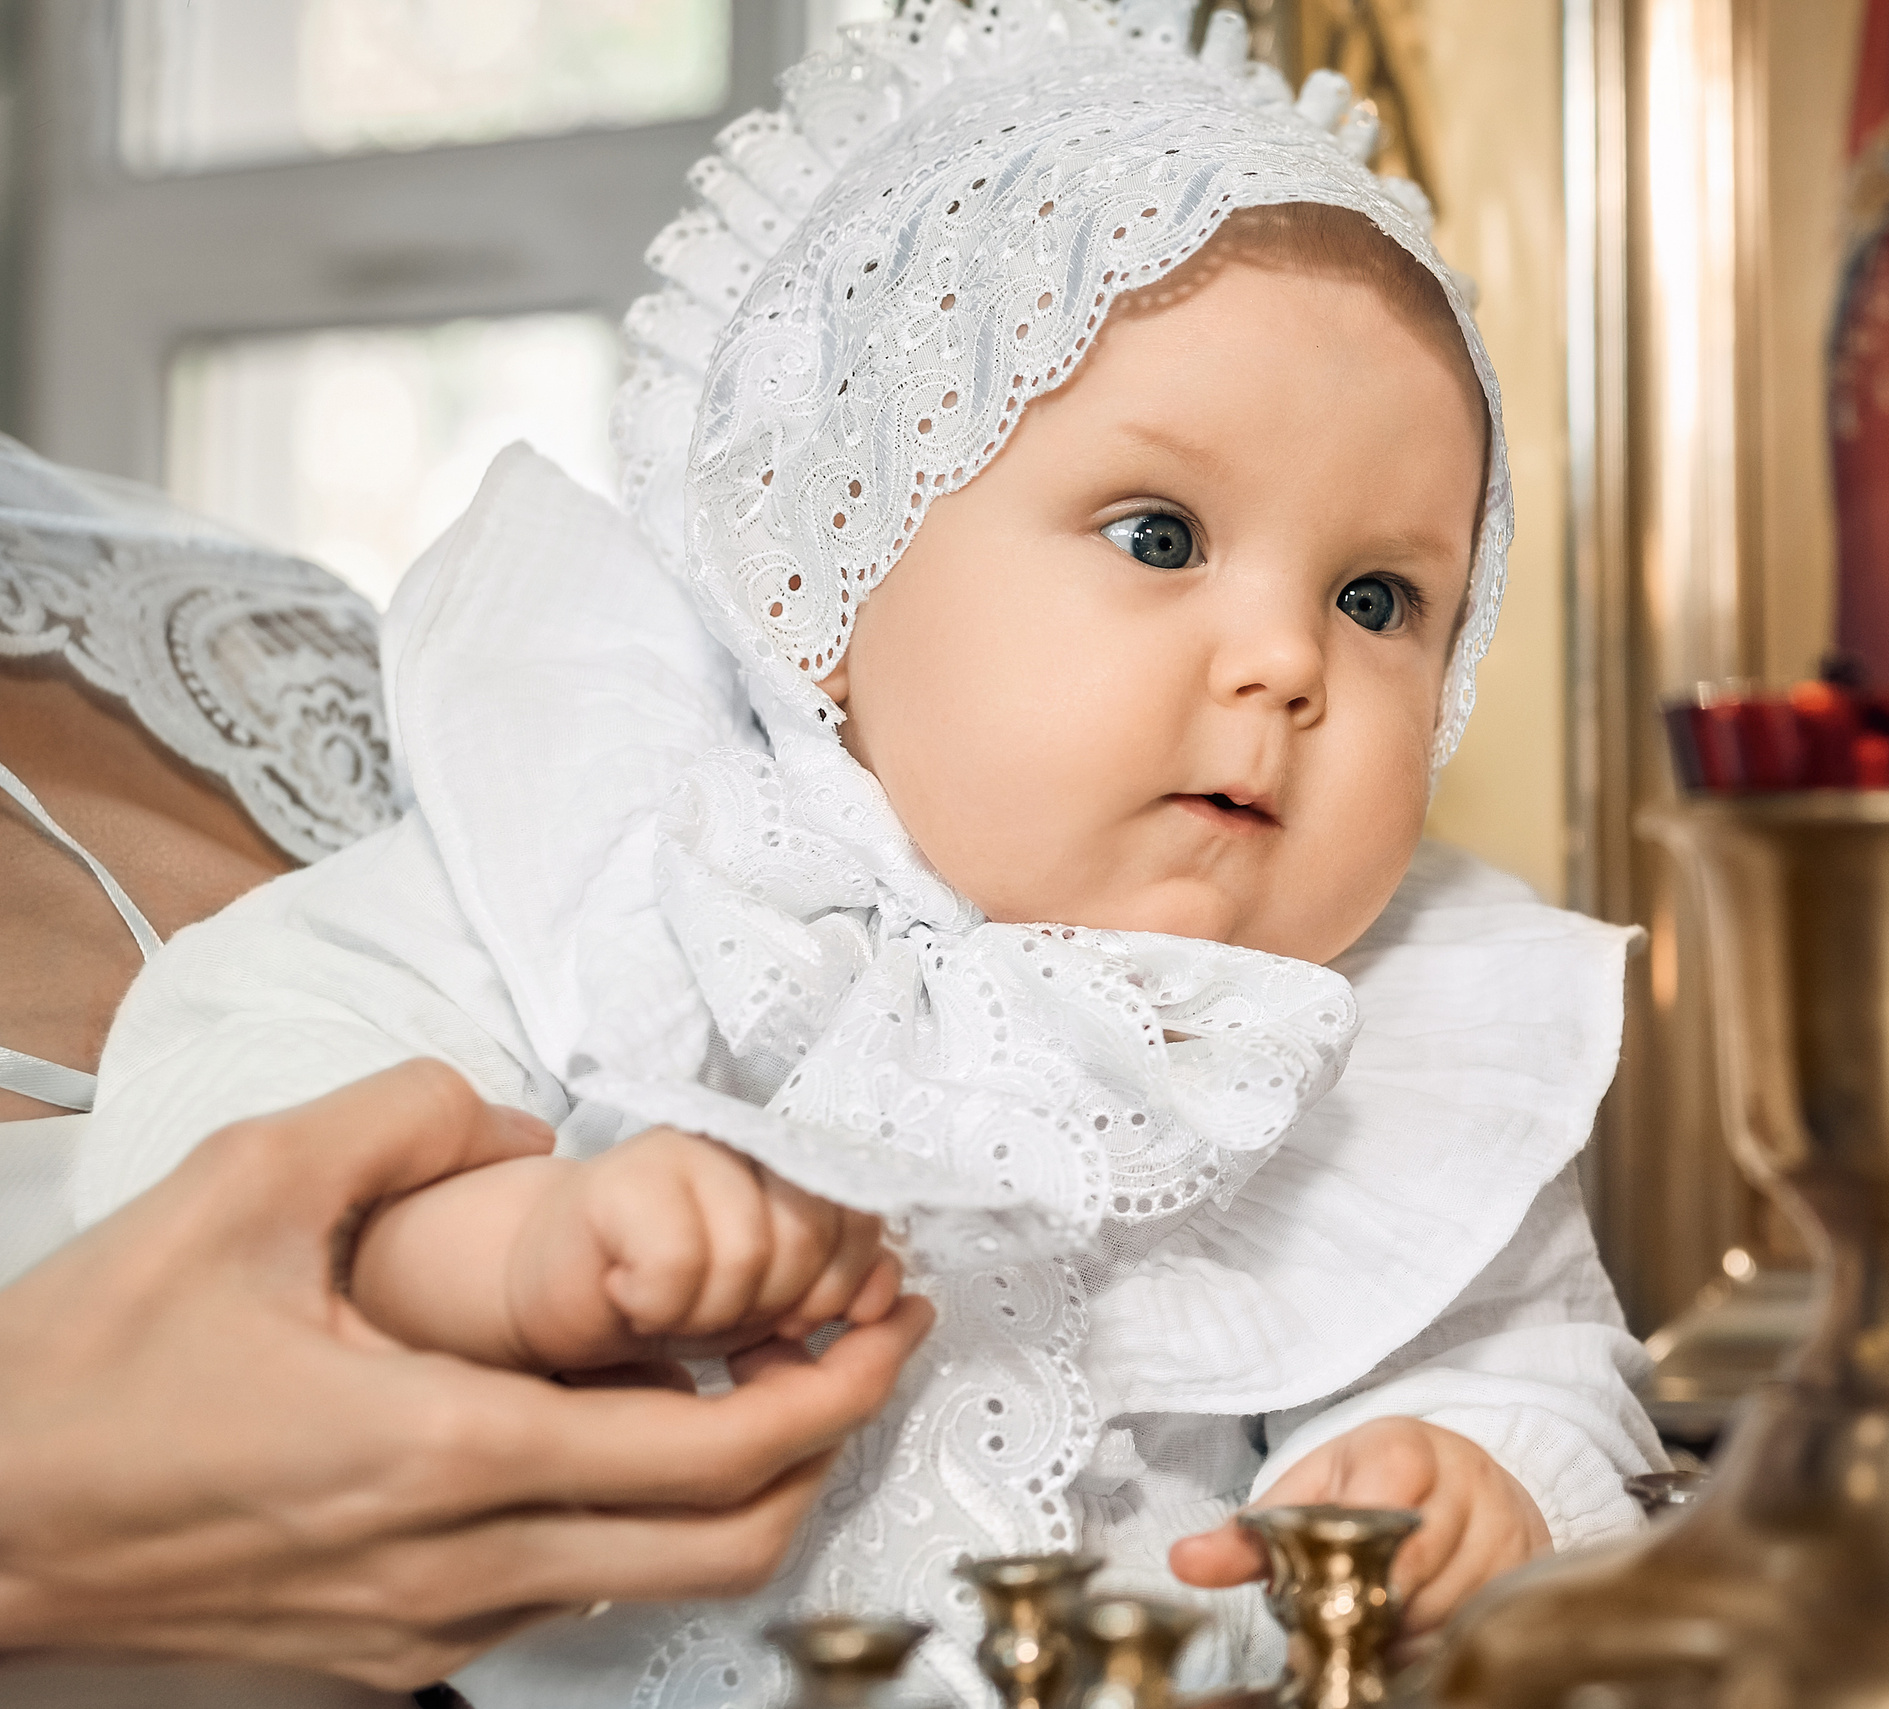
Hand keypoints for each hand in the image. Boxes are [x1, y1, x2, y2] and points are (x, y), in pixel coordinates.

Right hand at [0, 1061, 933, 1688]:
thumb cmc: (82, 1373)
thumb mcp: (240, 1188)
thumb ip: (405, 1121)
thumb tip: (515, 1123)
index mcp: (445, 1452)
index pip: (713, 1453)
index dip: (838, 1389)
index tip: (894, 1322)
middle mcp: (460, 1566)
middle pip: (731, 1544)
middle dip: (830, 1442)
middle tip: (866, 1348)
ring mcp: (429, 1631)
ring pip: (656, 1579)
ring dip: (737, 1484)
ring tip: (762, 1372)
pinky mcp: (392, 1657)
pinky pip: (566, 1591)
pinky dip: (636, 1517)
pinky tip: (622, 1426)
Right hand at [498, 1129, 894, 1372]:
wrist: (548, 1295)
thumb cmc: (665, 1302)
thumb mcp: (775, 1311)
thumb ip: (844, 1296)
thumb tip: (899, 1304)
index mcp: (796, 1170)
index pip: (865, 1214)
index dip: (852, 1284)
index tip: (812, 1323)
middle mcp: (747, 1147)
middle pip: (817, 1231)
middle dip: (780, 1305)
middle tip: (730, 1320)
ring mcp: (685, 1152)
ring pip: (753, 1253)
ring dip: (712, 1313)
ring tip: (675, 1308)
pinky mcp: (620, 1178)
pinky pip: (681, 1262)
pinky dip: (658, 1304)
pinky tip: (634, 1301)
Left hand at [1168, 1418, 1551, 1633]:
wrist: (1465, 1481)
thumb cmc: (1377, 1484)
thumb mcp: (1311, 1491)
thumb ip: (1251, 1534)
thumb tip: (1186, 1561)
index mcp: (1405, 1446)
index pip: (1380, 1501)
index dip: (1346, 1551)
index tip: (1318, 1580)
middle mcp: (1467, 1480)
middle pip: (1410, 1566)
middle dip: (1366, 1599)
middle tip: (1338, 1611)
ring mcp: (1505, 1527)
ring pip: (1444, 1605)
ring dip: (1401, 1626)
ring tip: (1378, 1611)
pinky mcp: (1527, 1568)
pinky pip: (1476, 1623)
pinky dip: (1437, 1637)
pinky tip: (1414, 1625)